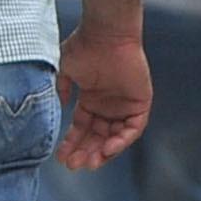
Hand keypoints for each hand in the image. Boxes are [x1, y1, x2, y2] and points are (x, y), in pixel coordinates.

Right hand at [56, 8, 152, 169]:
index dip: (71, 143)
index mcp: (91, 99)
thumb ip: (61, 88)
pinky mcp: (140, 104)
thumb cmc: (85, 47)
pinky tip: (107, 149)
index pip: (81, 128)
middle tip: (74, 166)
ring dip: (103, 152)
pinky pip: (133, 129)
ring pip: (114, 137)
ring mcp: (124, 106)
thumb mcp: (65, 70)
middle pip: (97, 137)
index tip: (61, 157)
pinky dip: (122, 141)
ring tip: (90, 163)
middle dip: (85, 152)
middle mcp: (108, 105)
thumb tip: (60, 105)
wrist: (107, 34)